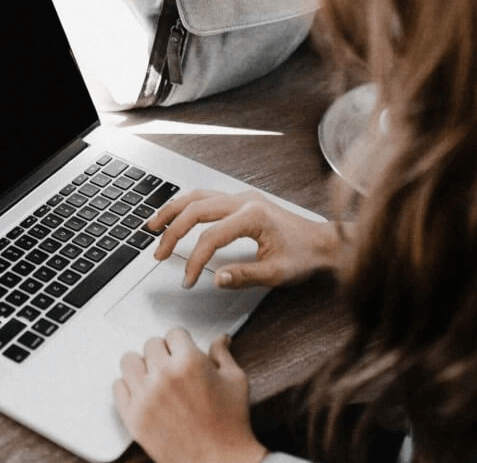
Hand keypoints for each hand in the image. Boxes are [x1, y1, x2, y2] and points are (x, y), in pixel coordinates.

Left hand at [113, 329, 267, 462]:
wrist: (220, 461)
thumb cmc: (230, 424)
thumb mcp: (235, 381)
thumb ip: (222, 355)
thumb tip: (220, 338)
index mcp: (189, 362)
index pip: (174, 333)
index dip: (181, 342)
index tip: (183, 350)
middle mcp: (164, 375)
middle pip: (150, 344)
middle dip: (163, 352)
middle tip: (172, 366)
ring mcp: (145, 396)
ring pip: (129, 361)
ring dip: (142, 366)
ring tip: (154, 376)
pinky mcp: (133, 416)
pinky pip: (117, 387)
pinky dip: (128, 387)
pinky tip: (143, 392)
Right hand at [147, 189, 341, 288]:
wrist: (324, 242)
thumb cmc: (305, 256)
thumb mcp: (277, 273)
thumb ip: (244, 276)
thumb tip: (216, 279)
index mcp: (253, 216)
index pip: (210, 237)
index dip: (194, 260)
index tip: (188, 280)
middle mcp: (244, 201)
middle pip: (196, 210)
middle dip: (172, 232)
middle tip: (159, 254)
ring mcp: (242, 198)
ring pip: (197, 196)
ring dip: (173, 210)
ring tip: (153, 226)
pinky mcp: (241, 201)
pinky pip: (206, 197)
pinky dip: (186, 206)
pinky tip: (175, 216)